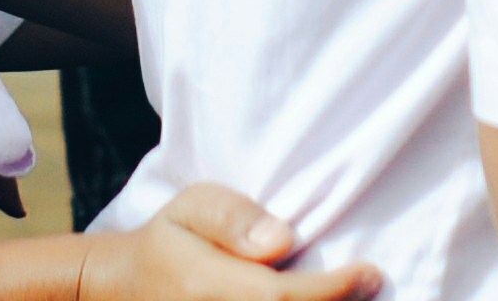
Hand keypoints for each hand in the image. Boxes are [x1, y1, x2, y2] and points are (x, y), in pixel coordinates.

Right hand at [84, 183, 382, 298]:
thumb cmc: (169, 242)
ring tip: (357, 296)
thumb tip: (283, 239)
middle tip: (371, 286)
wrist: (125, 291)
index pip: (281, 299)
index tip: (370, 272)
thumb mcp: (190, 206)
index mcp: (208, 288)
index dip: (334, 290)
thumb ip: (233, 217)